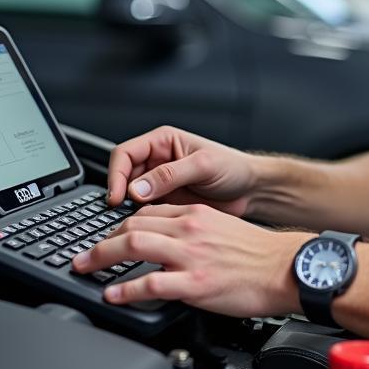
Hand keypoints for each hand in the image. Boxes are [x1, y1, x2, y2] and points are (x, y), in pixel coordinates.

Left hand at [71, 203, 308, 316]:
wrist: (284, 269)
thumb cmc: (258, 254)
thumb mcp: (222, 228)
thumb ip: (193, 230)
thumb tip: (168, 240)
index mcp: (195, 215)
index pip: (146, 212)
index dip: (120, 225)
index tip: (108, 237)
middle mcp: (189, 229)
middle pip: (133, 224)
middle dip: (102, 240)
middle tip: (85, 255)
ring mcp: (190, 256)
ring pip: (134, 245)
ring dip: (101, 257)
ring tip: (85, 269)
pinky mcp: (195, 283)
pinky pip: (150, 283)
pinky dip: (126, 289)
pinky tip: (113, 295)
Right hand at [107, 126, 255, 216]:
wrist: (251, 191)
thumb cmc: (234, 168)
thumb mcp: (203, 166)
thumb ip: (170, 175)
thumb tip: (136, 189)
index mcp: (164, 142)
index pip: (125, 153)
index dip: (116, 174)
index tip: (118, 195)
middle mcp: (158, 161)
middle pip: (122, 174)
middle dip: (117, 191)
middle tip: (119, 211)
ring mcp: (160, 183)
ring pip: (129, 194)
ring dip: (127, 207)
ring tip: (130, 221)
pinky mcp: (165, 203)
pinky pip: (143, 210)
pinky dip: (140, 219)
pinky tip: (145, 226)